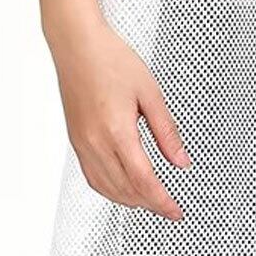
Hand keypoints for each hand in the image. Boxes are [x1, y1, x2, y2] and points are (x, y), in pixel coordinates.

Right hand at [46, 17, 188, 218]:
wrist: (77, 45)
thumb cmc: (111, 60)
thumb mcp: (150, 93)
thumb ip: (167, 131)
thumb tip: (180, 161)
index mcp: (116, 130)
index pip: (143, 180)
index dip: (162, 201)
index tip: (176, 210)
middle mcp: (94, 141)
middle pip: (124, 190)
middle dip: (149, 204)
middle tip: (169, 208)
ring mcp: (81, 143)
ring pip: (106, 188)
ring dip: (130, 201)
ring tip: (151, 202)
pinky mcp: (75, 140)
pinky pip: (92, 176)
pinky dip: (110, 190)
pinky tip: (123, 189)